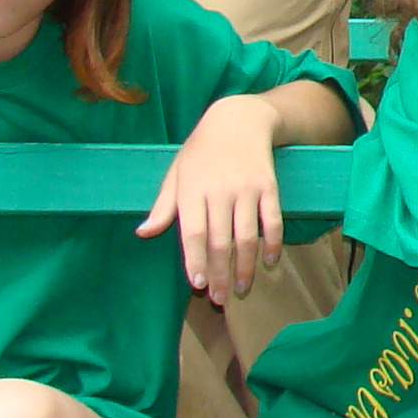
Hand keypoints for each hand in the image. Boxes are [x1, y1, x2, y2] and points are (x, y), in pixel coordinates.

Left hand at [139, 94, 283, 304]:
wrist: (237, 119)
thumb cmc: (200, 151)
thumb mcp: (176, 174)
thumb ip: (163, 206)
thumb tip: (143, 233)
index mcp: (192, 190)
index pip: (194, 233)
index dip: (196, 260)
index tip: (197, 284)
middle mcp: (220, 191)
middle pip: (221, 240)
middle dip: (220, 273)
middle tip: (219, 298)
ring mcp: (247, 189)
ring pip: (248, 235)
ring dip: (246, 265)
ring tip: (241, 288)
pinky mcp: (269, 186)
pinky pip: (273, 220)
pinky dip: (273, 242)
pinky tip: (270, 261)